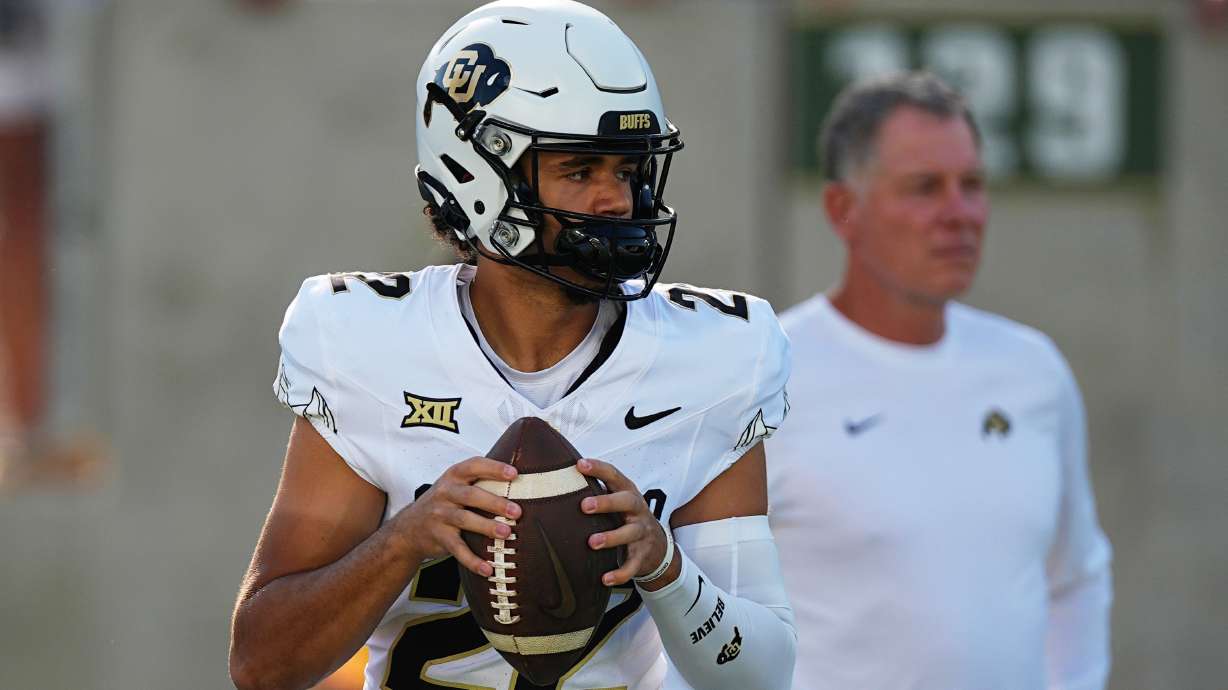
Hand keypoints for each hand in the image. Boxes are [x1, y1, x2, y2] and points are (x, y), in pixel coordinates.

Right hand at [392, 457, 521, 576]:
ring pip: (465, 520)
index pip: (474, 466)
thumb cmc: (444, 502)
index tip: (514, 474)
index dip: (494, 468)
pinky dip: (473, 560)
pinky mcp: (439, 537)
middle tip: (516, 512)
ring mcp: (440, 515)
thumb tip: (521, 483)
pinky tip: (488, 569)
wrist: (409, 527)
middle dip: (495, 502)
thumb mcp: (455, 485)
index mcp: (453, 476)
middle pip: (471, 495)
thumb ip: (479, 482)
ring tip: (506, 534)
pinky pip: (457, 549)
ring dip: (487, 527)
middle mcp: (445, 493)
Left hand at [577, 457, 669, 585]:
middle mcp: (637, 510)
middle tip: (584, 506)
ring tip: (592, 542)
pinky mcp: (642, 555)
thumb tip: (557, 478)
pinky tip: (605, 578)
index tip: (580, 465)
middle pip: (626, 501)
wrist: (658, 546)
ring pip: (630, 533)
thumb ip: (595, 491)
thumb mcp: (617, 501)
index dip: (599, 469)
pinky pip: (632, 565)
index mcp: (627, 492)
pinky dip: (620, 573)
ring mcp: (641, 533)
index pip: (614, 476)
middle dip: (607, 502)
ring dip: (612, 537)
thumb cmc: (627, 518)